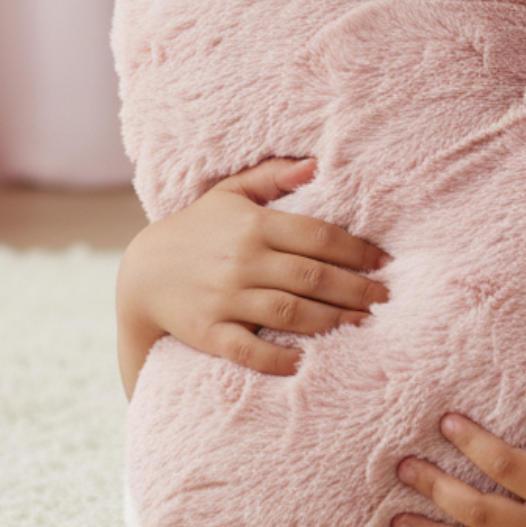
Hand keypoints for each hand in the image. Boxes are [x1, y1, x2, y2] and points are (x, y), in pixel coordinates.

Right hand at [116, 157, 389, 395]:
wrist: (141, 272)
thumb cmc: (198, 228)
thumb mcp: (230, 193)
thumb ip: (273, 175)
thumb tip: (316, 165)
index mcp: (254, 225)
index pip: (318, 236)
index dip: (357, 250)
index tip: (383, 261)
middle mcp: (243, 261)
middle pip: (312, 276)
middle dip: (355, 288)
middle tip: (384, 297)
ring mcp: (225, 298)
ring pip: (289, 312)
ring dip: (331, 320)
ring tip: (363, 322)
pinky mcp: (209, 332)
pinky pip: (247, 349)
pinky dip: (276, 358)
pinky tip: (304, 361)